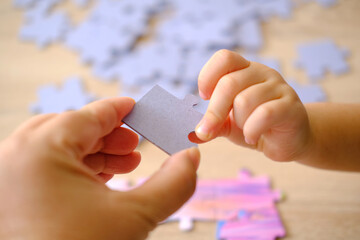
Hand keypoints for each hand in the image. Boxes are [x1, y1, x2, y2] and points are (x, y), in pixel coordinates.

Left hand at [0, 98, 199, 239]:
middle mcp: (14, 158)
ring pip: (56, 148)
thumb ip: (173, 183)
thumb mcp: (134, 217)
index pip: (87, 116)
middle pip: (70, 129)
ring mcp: (7, 177)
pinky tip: (100, 180)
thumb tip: (191, 157)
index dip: (117, 110)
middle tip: (134, 145)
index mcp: (39, 151)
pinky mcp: (10, 196)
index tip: (135, 107)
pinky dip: (75, 168)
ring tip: (124, 165)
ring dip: (94, 152)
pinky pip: (44, 168)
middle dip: (108, 135)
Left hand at [195, 50, 311, 161]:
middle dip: (214, 111)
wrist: (289, 140)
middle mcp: (262, 73)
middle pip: (229, 83)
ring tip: (245, 130)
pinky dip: (252, 130)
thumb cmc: (255, 125)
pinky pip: (264, 114)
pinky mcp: (291, 106)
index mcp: (244, 70)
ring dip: (238, 122)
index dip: (208, 76)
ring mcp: (279, 87)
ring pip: (244, 101)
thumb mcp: (228, 123)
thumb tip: (192, 133)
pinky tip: (252, 137)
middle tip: (206, 130)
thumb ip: (212, 123)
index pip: (224, 58)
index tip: (204, 97)